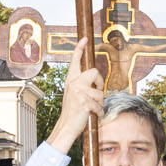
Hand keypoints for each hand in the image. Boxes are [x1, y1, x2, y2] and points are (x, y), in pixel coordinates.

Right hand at [50, 40, 105, 155]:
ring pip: (100, 92)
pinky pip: (100, 105)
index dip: (79, 49)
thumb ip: (81, 85)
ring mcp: (79, 92)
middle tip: (97, 92)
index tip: (84, 39)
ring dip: (99, 102)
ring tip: (90, 109)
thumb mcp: (74, 94)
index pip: (75, 61)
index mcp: (71, 80)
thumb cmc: (72, 111)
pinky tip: (92, 115)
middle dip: (100, 83)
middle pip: (95, 72)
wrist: (65, 126)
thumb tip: (95, 82)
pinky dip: (99, 112)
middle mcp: (74, 83)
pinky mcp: (85, 102)